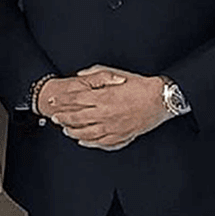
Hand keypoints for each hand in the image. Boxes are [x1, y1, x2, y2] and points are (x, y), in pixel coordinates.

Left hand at [50, 66, 168, 148]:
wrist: (161, 99)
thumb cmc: (141, 85)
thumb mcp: (117, 73)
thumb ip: (97, 73)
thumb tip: (81, 74)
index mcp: (103, 96)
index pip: (76, 99)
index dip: (62, 101)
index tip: (53, 101)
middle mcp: (105, 112)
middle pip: (77, 117)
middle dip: (63, 117)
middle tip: (54, 117)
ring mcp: (112, 126)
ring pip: (86, 132)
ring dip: (73, 131)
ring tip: (65, 130)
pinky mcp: (121, 135)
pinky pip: (101, 142)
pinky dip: (89, 142)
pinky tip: (83, 141)